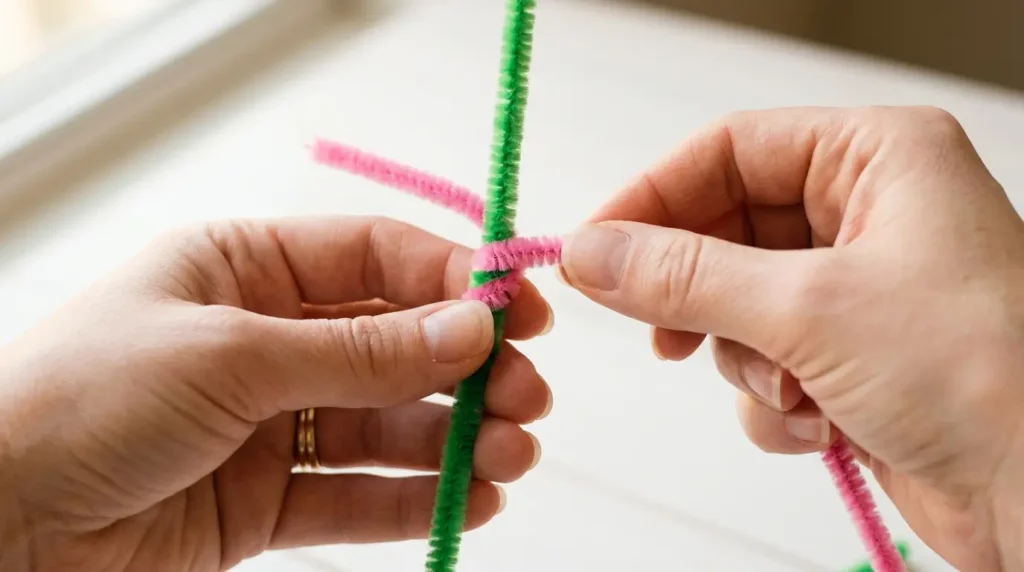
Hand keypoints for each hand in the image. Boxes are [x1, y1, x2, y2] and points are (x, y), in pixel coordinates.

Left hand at [0, 216, 552, 570]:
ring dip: (456, 439)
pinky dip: (416, 501)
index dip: (455, 279)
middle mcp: (267, 339)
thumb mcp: (231, 354)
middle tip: (528, 396)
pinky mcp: (264, 500)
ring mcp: (269, 422)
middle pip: (397, 345)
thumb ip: (359, 350)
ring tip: (513, 455)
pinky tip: (470, 501)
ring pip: (387, 425)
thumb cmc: (81, 399)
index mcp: (248, 267)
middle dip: (469, 369)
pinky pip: (357, 495)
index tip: (521, 310)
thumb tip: (472, 329)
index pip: (378, 257)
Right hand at [559, 106, 1023, 570]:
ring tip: (791, 388)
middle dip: (698, 292)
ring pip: (737, 303)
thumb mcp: (809, 309)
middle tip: (656, 327)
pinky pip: (765, 363)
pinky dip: (774, 401)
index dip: (652, 195)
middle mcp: (869, 214)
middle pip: (726, 229)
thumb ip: (684, 275)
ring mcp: (859, 289)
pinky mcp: (851, 357)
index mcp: (878, 159)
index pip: (729, 149)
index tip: (591, 246)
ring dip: (745, 358)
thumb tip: (591, 253)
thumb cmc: (982, 375)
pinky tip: (821, 424)